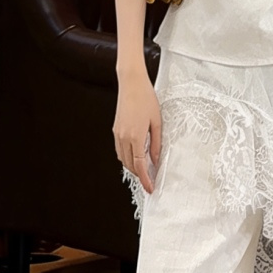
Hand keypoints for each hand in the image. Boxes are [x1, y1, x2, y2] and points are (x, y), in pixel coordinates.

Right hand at [113, 75, 162, 194]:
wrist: (131, 84)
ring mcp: (117, 134)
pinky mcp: (116, 130)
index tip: (150, 188)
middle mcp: (123, 137)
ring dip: (132, 167)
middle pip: (129, 165)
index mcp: (135, 136)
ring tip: (145, 170)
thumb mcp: (157, 122)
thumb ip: (156, 143)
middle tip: (150, 180)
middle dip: (139, 175)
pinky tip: (136, 157)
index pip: (139, 165)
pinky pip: (119, 150)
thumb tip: (156, 160)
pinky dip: (127, 157)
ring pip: (122, 159)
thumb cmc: (146, 99)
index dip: (145, 179)